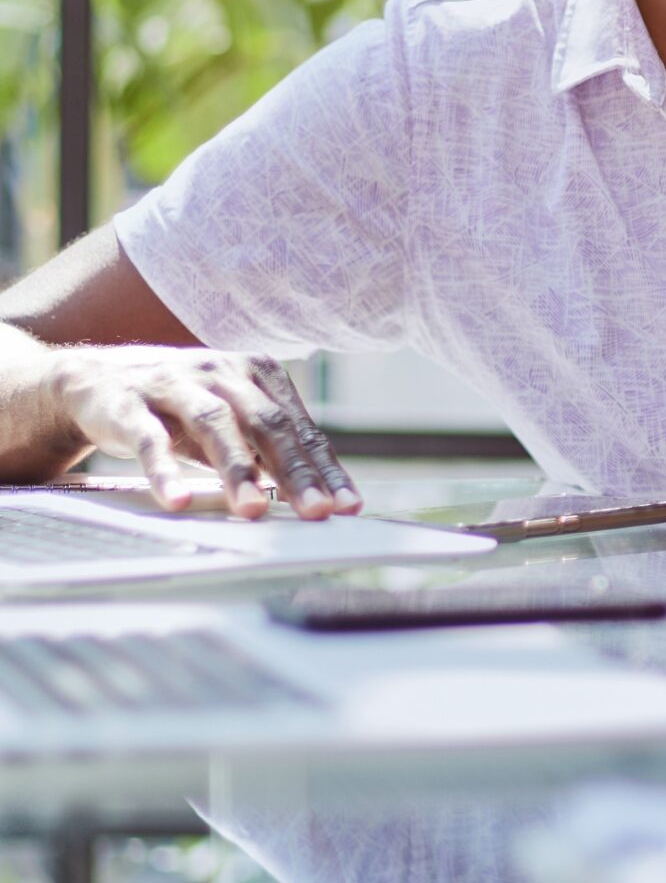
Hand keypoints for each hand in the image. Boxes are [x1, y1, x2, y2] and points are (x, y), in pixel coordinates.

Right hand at [42, 346, 359, 518]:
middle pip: (269, 424)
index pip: (301, 428)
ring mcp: (177, 385)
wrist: (97, 379)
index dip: (326, 469)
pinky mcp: (131, 404)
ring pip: (216, 426)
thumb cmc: (182, 407)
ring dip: (236, 470)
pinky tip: (176, 501)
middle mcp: (223, 373)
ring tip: (252, 512)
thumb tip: (313, 496)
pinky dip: (166, 470)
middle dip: (295, 471)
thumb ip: (267, 450)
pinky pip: (151, 439)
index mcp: (259, 374)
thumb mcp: (231, 420)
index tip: (348, 506)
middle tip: (316, 512)